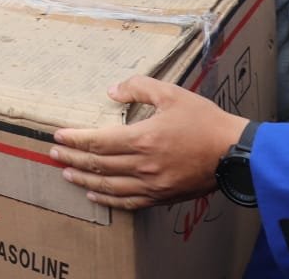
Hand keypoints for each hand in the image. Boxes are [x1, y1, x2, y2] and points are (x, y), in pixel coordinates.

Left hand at [49, 75, 247, 209]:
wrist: (235, 153)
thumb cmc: (204, 121)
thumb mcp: (172, 93)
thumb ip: (139, 87)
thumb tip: (112, 90)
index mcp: (143, 138)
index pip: (98, 141)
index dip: (75, 139)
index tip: (58, 135)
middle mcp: (143, 165)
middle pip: (98, 165)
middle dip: (72, 157)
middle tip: (53, 152)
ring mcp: (152, 184)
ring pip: (109, 186)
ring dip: (84, 179)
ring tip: (66, 172)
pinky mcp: (162, 196)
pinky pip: (129, 202)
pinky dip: (108, 200)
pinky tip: (95, 195)